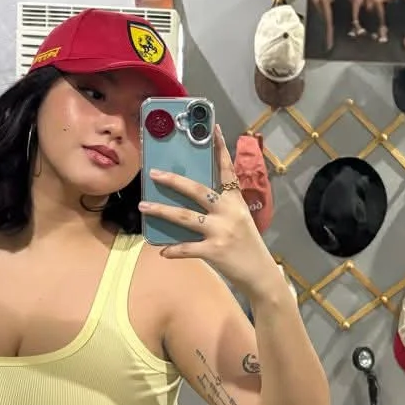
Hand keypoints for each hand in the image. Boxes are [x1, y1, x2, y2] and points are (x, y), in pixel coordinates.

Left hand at [139, 128, 281, 299]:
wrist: (261, 275)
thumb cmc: (247, 245)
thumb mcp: (239, 220)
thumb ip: (220, 207)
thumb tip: (189, 199)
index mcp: (236, 201)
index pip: (227, 170)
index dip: (221, 149)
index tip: (214, 129)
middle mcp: (228, 212)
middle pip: (197, 190)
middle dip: (173, 181)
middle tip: (154, 174)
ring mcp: (221, 231)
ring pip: (185, 217)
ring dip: (161, 211)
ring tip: (143, 206)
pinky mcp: (215, 251)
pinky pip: (187, 248)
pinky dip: (173, 250)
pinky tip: (162, 251)